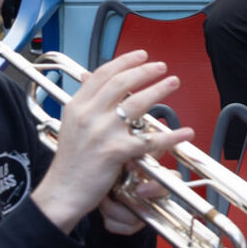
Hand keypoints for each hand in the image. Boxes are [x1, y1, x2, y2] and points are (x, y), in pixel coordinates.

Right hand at [31, 50, 192, 232]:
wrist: (63, 191)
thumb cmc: (69, 163)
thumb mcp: (71, 125)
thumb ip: (85, 104)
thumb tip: (93, 81)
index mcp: (76, 106)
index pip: (103, 74)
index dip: (124, 61)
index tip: (140, 56)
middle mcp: (88, 114)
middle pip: (121, 83)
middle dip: (145, 71)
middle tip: (161, 67)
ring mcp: (102, 132)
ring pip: (137, 103)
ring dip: (159, 89)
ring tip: (172, 82)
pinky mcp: (115, 151)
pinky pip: (149, 140)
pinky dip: (170, 136)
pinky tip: (184, 132)